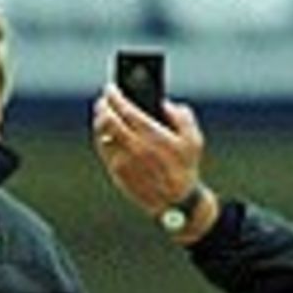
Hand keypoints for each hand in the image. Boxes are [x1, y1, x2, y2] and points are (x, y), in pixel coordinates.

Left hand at [92, 84, 206, 216]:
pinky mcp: (117, 173)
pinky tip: (103, 132)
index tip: (111, 88)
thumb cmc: (185, 169)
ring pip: (102, 135)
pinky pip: (103, 150)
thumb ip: (182, 116)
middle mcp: (134, 147)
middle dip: (103, 106)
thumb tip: (165, 103)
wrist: (176, 203)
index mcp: (152, 135)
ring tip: (101, 114)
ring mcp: (123, 161)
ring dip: (99, 121)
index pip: (124, 108)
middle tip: (103, 100)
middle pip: (108, 120)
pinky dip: (100, 138)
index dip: (114, 95)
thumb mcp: (193, 139)